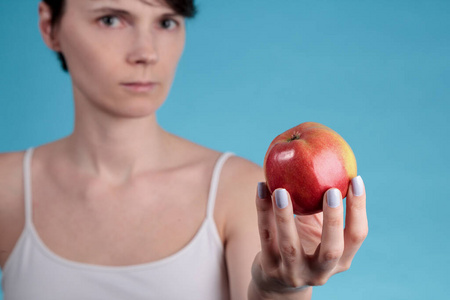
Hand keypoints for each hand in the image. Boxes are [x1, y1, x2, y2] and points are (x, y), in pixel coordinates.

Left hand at [251, 176, 367, 295]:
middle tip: (331, 190)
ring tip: (281, 190)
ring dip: (285, 217)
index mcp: (341, 260)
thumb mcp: (318, 229)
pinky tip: (262, 187)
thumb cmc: (304, 243)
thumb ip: (324, 204)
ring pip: (290, 246)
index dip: (359, 209)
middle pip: (331, 249)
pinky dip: (262, 210)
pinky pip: (265, 236)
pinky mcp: (270, 268)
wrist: (276, 279)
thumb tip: (330, 160)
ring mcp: (293, 272)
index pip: (357, 236)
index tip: (356, 180)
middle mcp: (321, 272)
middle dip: (333, 220)